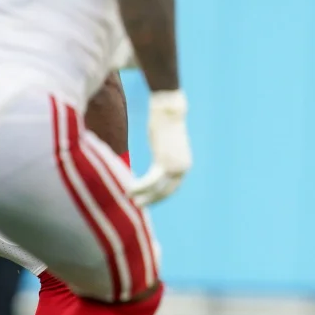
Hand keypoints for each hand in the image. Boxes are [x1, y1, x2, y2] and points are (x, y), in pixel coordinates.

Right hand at [129, 90, 191, 206]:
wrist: (168, 109)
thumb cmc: (165, 122)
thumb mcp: (165, 143)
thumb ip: (164, 154)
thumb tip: (160, 156)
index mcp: (184, 165)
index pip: (172, 187)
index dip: (159, 196)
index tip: (148, 199)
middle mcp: (182, 168)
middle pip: (166, 192)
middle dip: (152, 200)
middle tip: (139, 205)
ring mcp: (174, 166)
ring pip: (158, 189)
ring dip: (144, 196)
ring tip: (132, 200)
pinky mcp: (164, 162)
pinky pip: (150, 181)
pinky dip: (140, 187)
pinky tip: (130, 191)